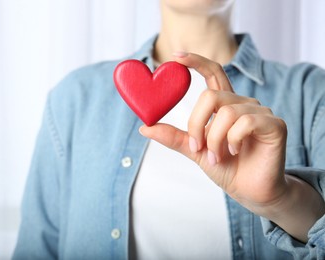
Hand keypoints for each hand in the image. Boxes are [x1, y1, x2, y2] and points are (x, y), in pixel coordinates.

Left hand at [140, 52, 287, 213]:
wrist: (249, 191)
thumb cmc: (226, 168)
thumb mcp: (195, 151)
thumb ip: (174, 137)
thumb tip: (145, 127)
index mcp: (225, 105)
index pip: (213, 73)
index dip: (196, 61)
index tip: (176, 56)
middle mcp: (243, 103)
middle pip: (210, 95)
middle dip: (196, 125)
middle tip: (198, 148)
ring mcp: (260, 112)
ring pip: (226, 112)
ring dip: (215, 140)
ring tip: (218, 157)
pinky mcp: (274, 124)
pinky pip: (245, 122)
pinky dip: (232, 141)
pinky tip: (235, 152)